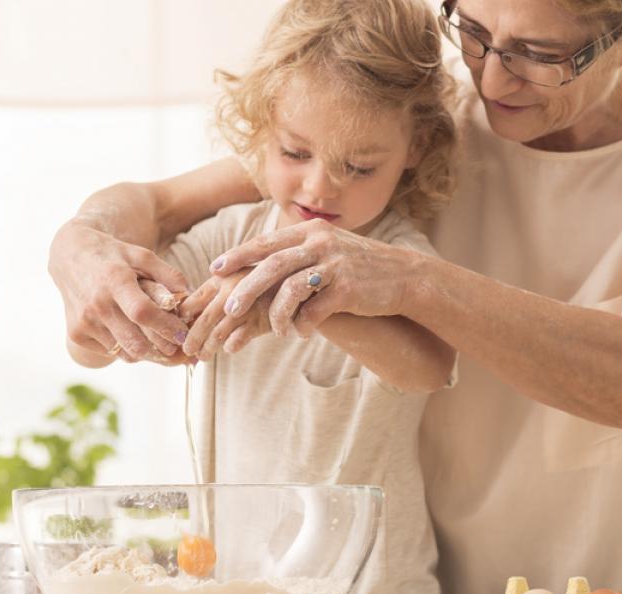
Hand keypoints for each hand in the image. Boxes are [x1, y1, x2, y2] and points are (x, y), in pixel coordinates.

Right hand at [50, 221, 190, 364]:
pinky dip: (126, 350)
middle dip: (162, 350)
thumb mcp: (142, 255)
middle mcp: (96, 305)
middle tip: (177, 347)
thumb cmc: (114, 256)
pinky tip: (134, 337)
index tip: (184, 334)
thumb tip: (190, 297)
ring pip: (124, 353)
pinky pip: (110, 352)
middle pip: (135, 341)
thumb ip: (169, 275)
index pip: (143, 313)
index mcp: (115, 282)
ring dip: (147, 352)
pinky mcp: (76, 335)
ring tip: (160, 344)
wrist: (71, 257)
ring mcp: (84, 322)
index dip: (167, 327)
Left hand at [178, 269, 274, 360]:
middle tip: (186, 350)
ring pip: (219, 331)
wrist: (305, 288)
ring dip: (208, 347)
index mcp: (223, 277)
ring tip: (203, 357)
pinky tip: (230, 348)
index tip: (177, 331)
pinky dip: (233, 344)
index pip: (193, 300)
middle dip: (192, 338)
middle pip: (204, 318)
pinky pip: (242, 335)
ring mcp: (249, 304)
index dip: (183, 318)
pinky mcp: (265, 319)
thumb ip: (218, 296)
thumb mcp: (241, 284)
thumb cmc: (267, 287)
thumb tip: (186, 313)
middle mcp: (233, 288)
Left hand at [208, 219, 422, 337]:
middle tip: (228, 308)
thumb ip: (299, 250)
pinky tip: (300, 334)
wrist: (405, 276)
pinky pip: (315, 310)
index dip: (239, 255)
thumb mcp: (330, 248)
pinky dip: (303, 325)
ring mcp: (335, 265)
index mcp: (312, 231)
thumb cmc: (360, 266)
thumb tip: (261, 263)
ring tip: (274, 330)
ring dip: (276, 313)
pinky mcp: (348, 289)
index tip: (216, 269)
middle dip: (246, 288)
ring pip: (291, 288)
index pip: (267, 242)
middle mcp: (321, 243)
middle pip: (272, 264)